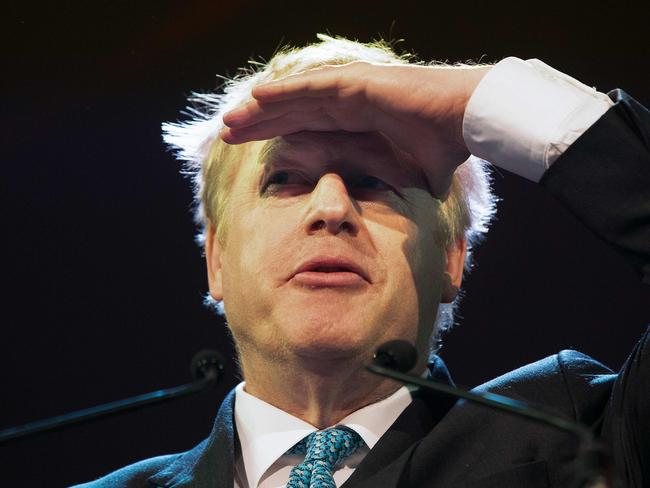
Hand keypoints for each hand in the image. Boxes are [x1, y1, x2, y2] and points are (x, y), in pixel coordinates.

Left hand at [221, 61, 490, 197]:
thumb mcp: (406, 180)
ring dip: (262, 109)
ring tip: (231, 120)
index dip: (279, 138)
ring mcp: (351, 92)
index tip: (254, 153)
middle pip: (293, 114)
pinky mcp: (357, 85)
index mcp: (356, 125)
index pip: (308, 130)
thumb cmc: (442, 150)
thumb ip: (390, 194)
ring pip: (296, 100)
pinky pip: (312, 89)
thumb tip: (393, 229)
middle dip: (260, 124)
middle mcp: (349, 106)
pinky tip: (257, 97)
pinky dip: (285, 92)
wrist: (466, 123)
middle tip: (228, 134)